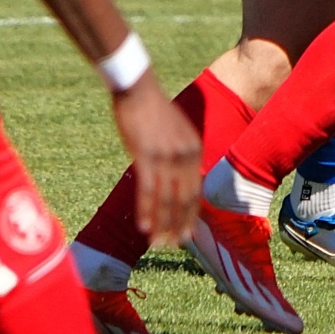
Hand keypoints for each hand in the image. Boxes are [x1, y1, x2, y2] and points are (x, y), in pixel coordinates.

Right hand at [112, 74, 201, 248]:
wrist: (138, 88)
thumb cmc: (153, 110)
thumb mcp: (176, 132)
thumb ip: (179, 154)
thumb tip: (176, 178)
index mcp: (194, 149)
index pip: (196, 191)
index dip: (191, 216)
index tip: (187, 235)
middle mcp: (185, 154)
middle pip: (184, 199)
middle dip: (177, 225)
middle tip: (171, 246)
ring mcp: (166, 155)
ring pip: (166, 199)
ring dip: (161, 223)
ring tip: (157, 242)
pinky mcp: (146, 154)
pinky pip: (147, 189)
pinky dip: (146, 210)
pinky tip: (143, 226)